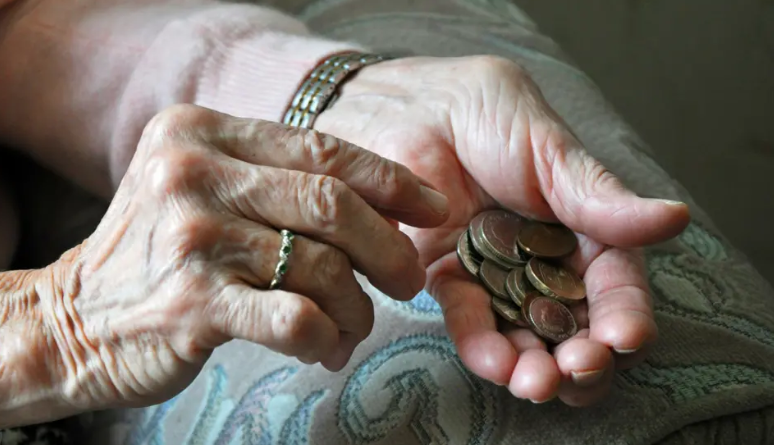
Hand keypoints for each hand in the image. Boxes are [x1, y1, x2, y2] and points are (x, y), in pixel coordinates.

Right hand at [39, 105, 448, 409]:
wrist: (73, 320)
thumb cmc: (161, 254)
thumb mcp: (206, 189)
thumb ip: (277, 180)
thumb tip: (386, 206)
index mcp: (202, 132)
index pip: (322, 148)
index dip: (390, 179)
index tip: (433, 207)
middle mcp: (192, 172)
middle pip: (332, 204)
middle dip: (390, 248)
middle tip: (409, 281)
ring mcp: (189, 237)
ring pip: (323, 267)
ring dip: (356, 306)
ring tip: (351, 325)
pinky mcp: (191, 303)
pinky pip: (296, 317)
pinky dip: (326, 335)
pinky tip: (321, 345)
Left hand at [314, 56, 690, 405]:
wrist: (407, 108)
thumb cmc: (484, 113)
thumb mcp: (547, 147)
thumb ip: (598, 195)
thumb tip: (674, 219)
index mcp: (582, 227)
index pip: (614, 282)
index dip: (624, 313)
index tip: (625, 337)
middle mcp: (544, 260)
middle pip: (574, 324)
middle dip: (582, 357)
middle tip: (577, 370)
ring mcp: (497, 276)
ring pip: (525, 335)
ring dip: (535, 366)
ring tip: (535, 383)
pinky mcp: (449, 280)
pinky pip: (470, 320)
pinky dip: (483, 346)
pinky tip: (495, 362)